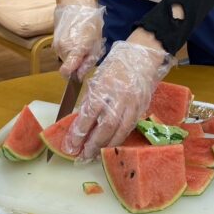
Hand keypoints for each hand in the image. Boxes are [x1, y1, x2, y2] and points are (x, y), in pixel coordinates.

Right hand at [53, 1, 105, 79]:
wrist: (75, 4)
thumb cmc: (90, 22)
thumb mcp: (96, 42)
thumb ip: (88, 60)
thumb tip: (80, 75)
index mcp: (74, 49)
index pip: (66, 71)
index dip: (74, 75)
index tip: (80, 73)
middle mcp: (62, 49)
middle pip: (68, 66)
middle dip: (78, 63)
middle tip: (88, 52)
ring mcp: (56, 44)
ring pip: (65, 59)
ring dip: (74, 56)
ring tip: (83, 43)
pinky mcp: (54, 41)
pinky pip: (62, 51)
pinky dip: (69, 49)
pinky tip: (77, 39)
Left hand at [62, 41, 174, 159]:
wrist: (142, 56)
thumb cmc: (115, 65)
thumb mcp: (98, 78)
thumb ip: (91, 99)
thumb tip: (81, 121)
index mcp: (104, 86)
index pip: (89, 114)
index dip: (80, 131)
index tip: (71, 145)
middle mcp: (119, 97)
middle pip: (105, 126)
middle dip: (92, 144)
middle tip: (82, 157)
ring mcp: (133, 103)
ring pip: (119, 131)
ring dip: (105, 146)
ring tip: (94, 156)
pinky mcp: (141, 108)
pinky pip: (129, 128)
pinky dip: (118, 139)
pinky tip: (110, 146)